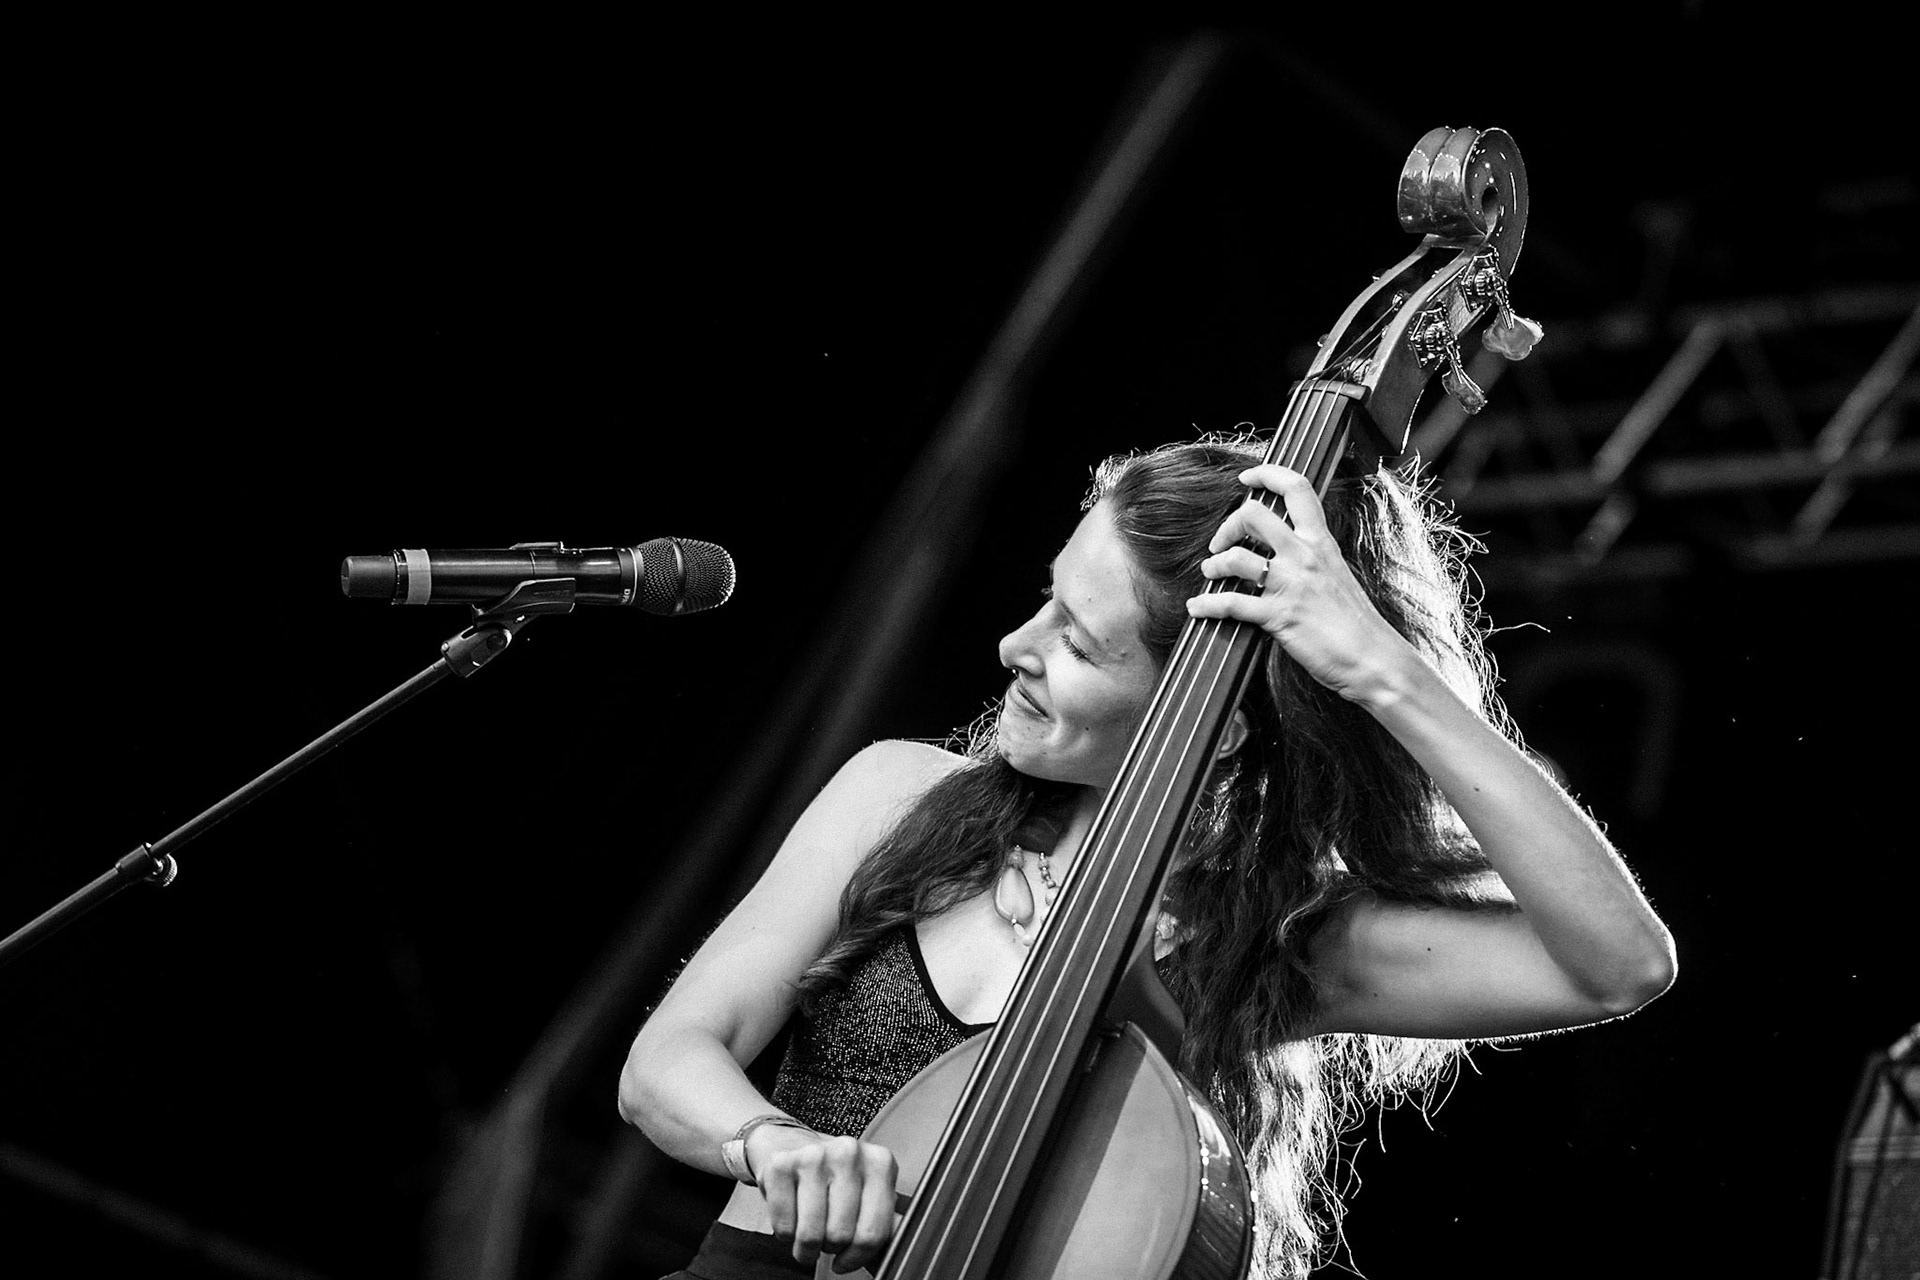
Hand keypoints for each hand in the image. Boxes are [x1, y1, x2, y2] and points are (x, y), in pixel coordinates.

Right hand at [751, 1125, 900, 1272]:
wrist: (792, 1145)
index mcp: (879, 1163)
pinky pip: (783, 1226)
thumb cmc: (834, 1176)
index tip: (847, 1257)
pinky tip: (793, 1218)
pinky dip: (786, 1234)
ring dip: (806, 1247)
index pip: (873, 1232)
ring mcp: (813, 1156)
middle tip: (826, 1238)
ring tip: (809, 1234)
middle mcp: (849, 1154)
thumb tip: (901, 1248)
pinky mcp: (781, 1165)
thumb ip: (887, 1220)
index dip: (857, 1256)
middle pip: (840, 1235)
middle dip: (830, 1248)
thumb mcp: (869, 1191)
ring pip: (811, 1234)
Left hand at [1185, 463, 1410, 702]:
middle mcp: (1305, 556)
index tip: (1248, 478)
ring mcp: (1291, 585)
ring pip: (1237, 557)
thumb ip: (1312, 559)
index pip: (1297, 490)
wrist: (1374, 658)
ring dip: (1214, 564)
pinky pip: (1231, 603)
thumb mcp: (1337, 576)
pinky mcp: (1279, 616)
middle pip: (1255, 515)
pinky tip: (1197, 608)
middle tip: (1222, 542)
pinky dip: (1207, 605)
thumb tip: (1285, 554)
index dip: (1268, 475)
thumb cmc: (1357, 624)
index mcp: (1322, 543)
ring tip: (1210, 573)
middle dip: (1229, 524)